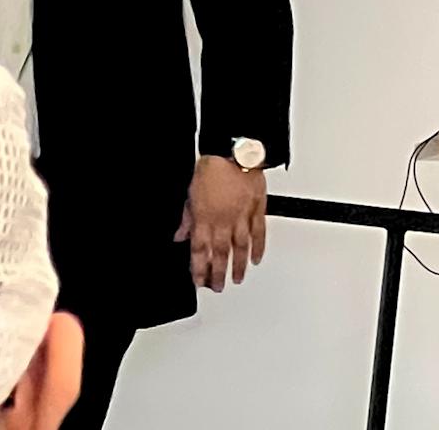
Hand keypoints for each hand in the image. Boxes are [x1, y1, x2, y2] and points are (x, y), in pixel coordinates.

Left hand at [175, 155, 267, 291]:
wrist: (234, 151)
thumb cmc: (211, 167)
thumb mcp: (190, 193)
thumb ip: (186, 218)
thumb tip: (180, 235)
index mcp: (204, 218)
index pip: (200, 250)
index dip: (198, 269)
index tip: (199, 280)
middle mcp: (223, 221)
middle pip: (220, 254)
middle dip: (218, 274)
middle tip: (217, 287)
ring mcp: (242, 217)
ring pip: (240, 248)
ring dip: (237, 266)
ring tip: (236, 279)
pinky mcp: (257, 209)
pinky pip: (259, 233)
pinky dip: (258, 247)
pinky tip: (256, 258)